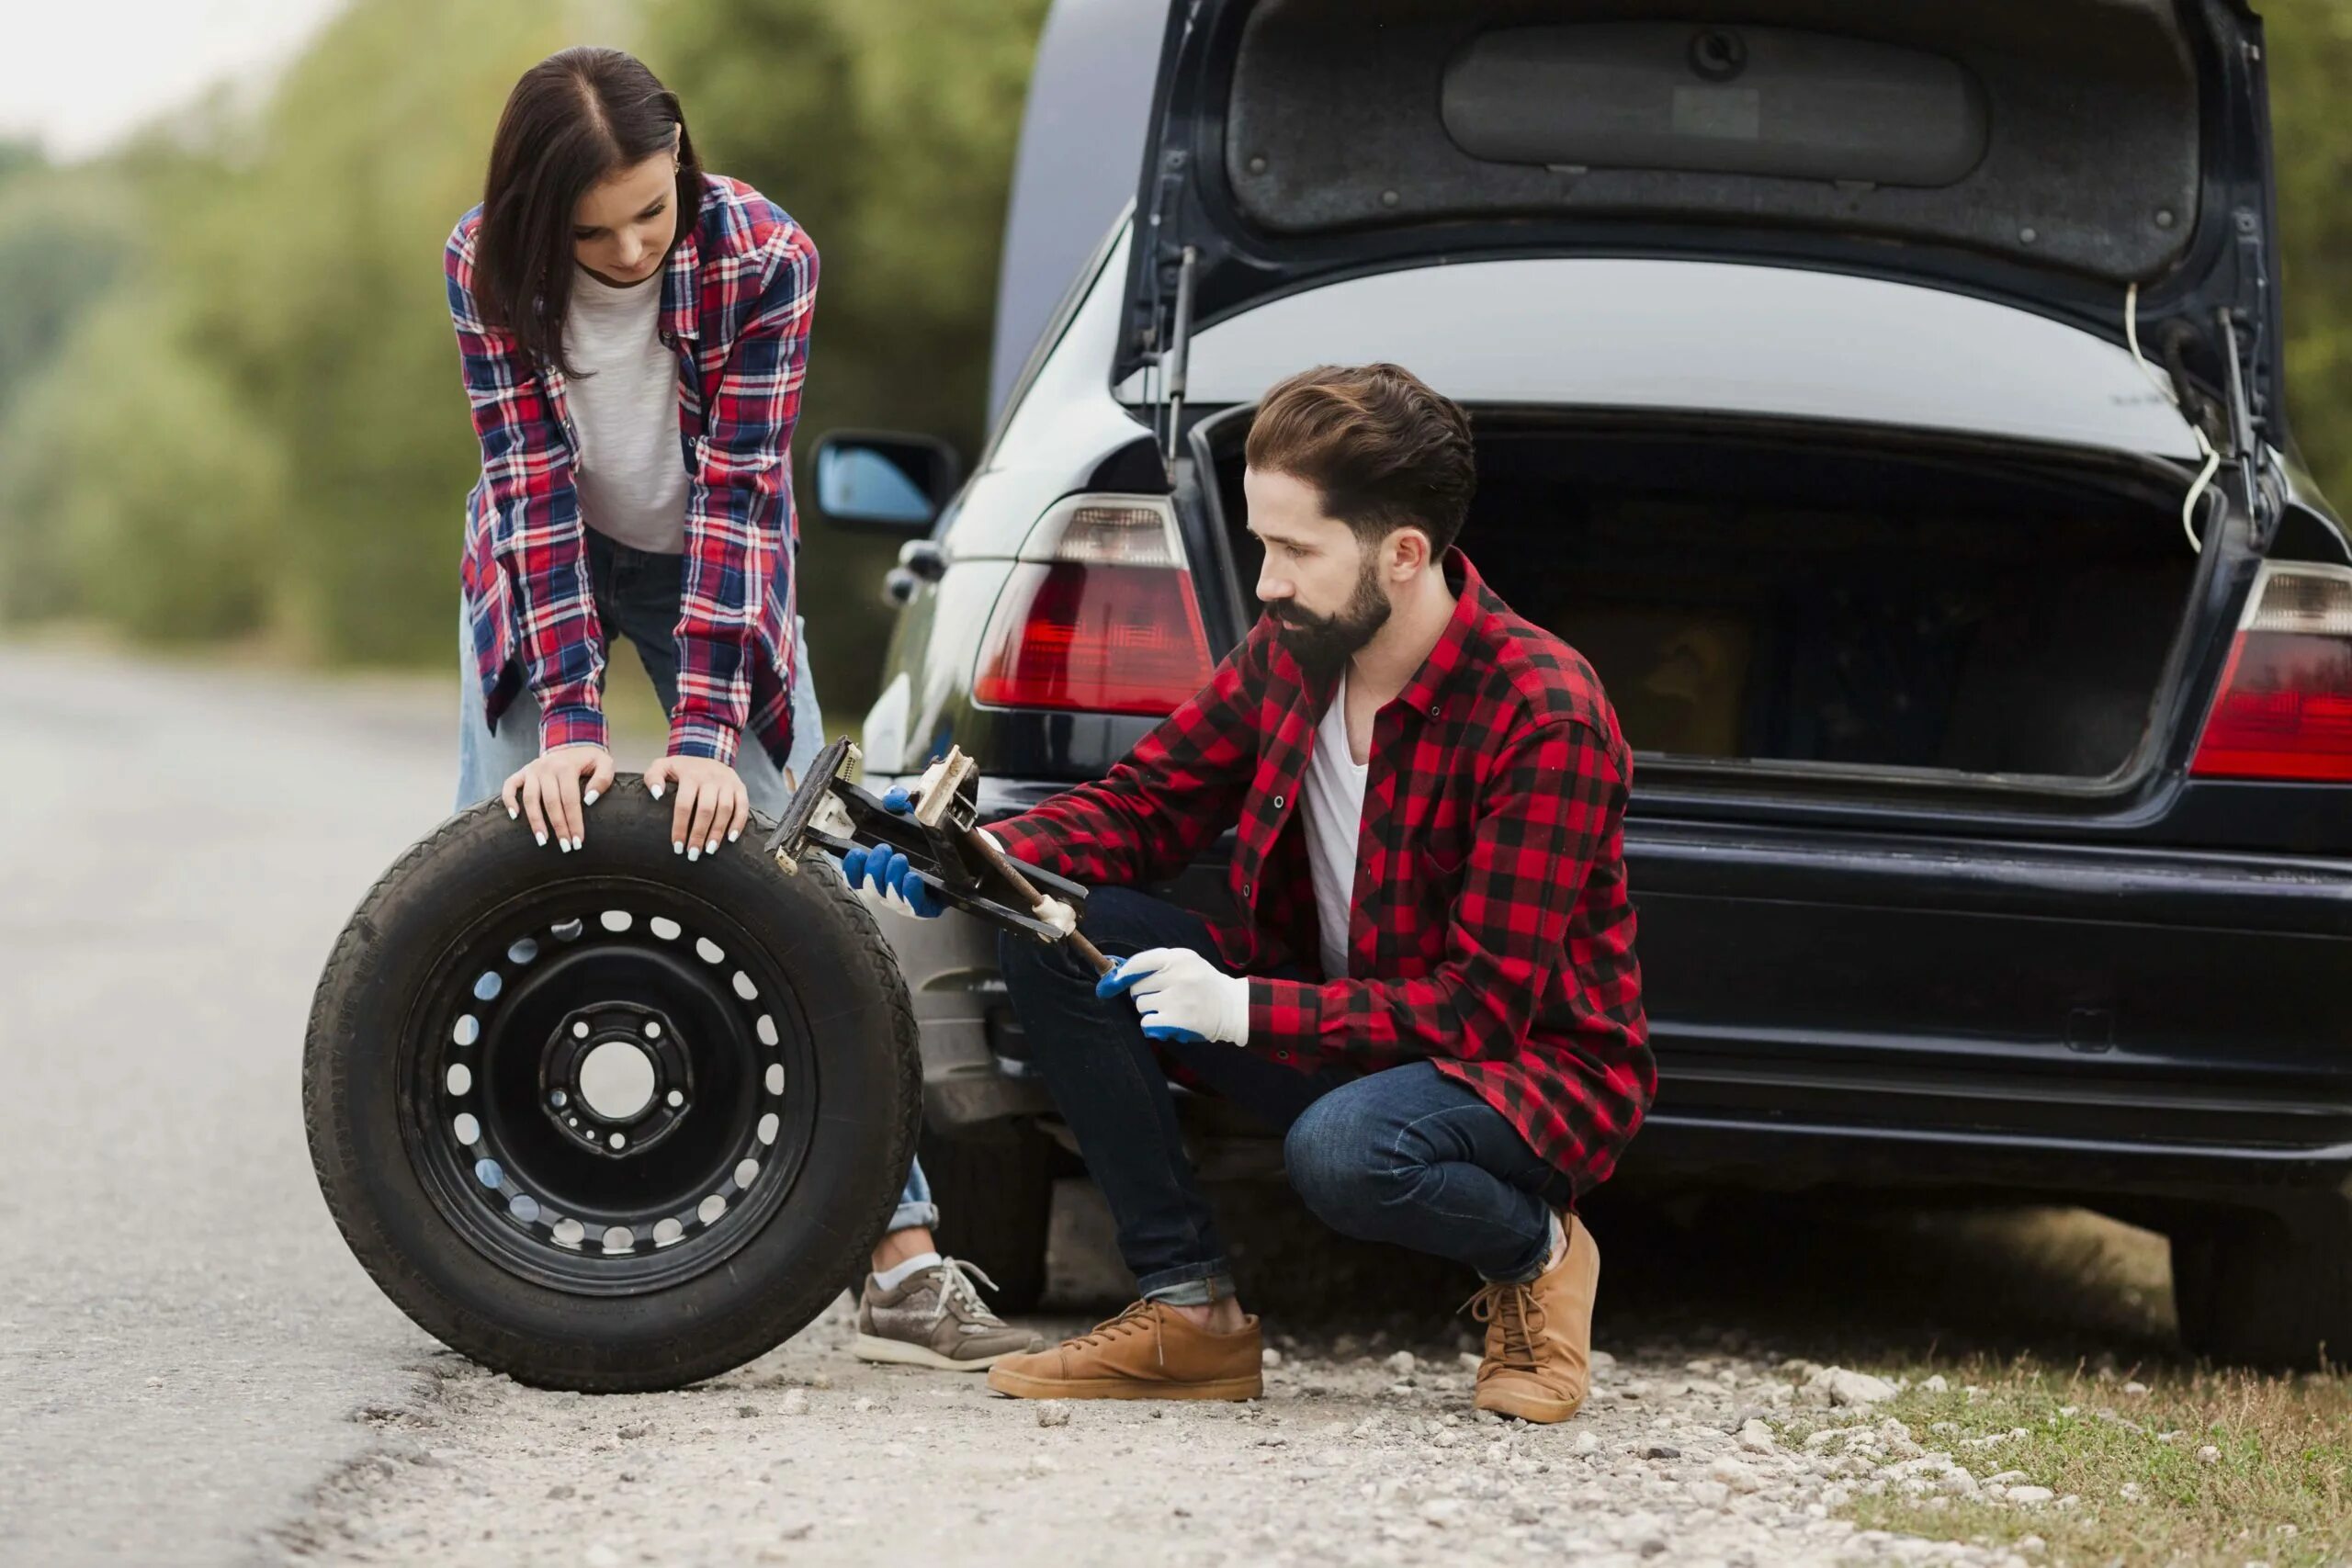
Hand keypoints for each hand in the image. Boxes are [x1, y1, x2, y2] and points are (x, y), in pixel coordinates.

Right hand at [501, 744, 613, 851]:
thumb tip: (589, 800)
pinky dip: (509, 799)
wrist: (573, 743)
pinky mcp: (522, 772)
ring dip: (535, 821)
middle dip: (558, 827)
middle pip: (550, 803)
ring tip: (542, 841)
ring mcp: (532, 769)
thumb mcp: (605, 763)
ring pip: (529, 798)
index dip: (574, 822)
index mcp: (566, 767)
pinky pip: (510, 785)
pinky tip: (514, 816)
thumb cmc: (590, 760)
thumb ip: (603, 779)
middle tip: (565, 847)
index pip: (570, 800)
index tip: (578, 841)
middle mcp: (546, 767)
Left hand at [643, 755, 748, 860]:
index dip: (680, 827)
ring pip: (725, 810)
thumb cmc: (682, 768)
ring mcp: (728, 782)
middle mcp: (711, 777)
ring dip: (717, 832)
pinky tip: (730, 839)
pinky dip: (738, 823)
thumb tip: (657, 795)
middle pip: (706, 810)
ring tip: (709, 850)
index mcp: (690, 775)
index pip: (684, 804)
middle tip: (693, 853)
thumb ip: (653, 777)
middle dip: (699, 834)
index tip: (677, 846)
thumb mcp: (662, 766)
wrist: (708, 753)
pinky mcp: (740, 787)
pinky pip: (743, 806)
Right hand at [838, 787, 1003, 918]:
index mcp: (879, 871)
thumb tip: (893, 798)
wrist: (959, 855)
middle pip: (871, 888)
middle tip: (884, 849)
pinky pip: (914, 906)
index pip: (856, 876)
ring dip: (891, 878)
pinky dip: (910, 892)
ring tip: (899, 859)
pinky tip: (913, 877)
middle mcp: (887, 888)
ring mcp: (905, 900)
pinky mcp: (924, 907)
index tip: (856, 852)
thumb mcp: (911, 816)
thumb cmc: (925, 839)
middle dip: (874, 869)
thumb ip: (900, 803)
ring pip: (889, 898)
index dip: (851, 868)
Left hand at [1096, 947, 1249, 1044]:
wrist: (1232, 1007)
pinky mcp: (1178, 1020)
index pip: (1138, 963)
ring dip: (1150, 1010)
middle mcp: (1177, 975)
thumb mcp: (1187, 962)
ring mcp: (1177, 998)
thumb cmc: (1204, 983)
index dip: (1122, 974)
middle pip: (1136, 987)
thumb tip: (1118, 972)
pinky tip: (1166, 1022)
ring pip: (1140, 1005)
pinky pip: (1147, 1023)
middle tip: (1160, 996)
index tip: (1113, 982)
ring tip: (1168, 1009)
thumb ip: (1157, 963)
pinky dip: (1153, 1025)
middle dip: (1142, 994)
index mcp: (1178, 958)